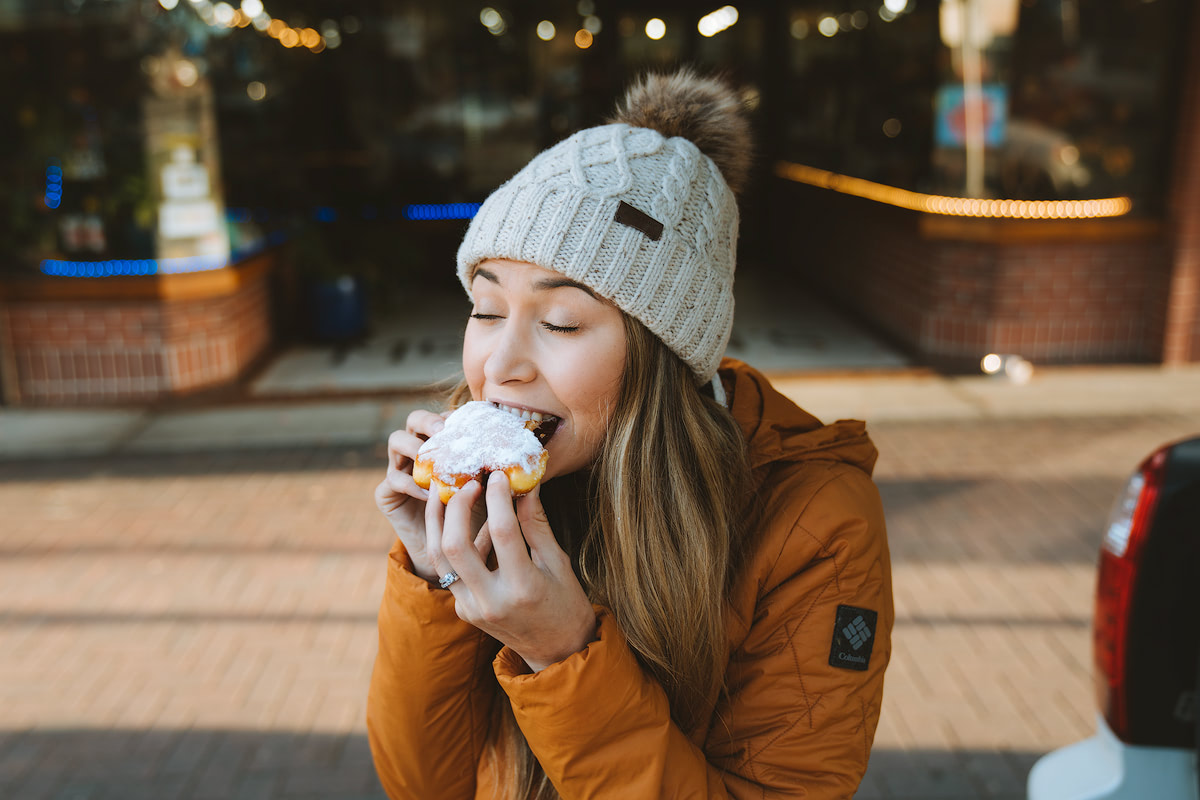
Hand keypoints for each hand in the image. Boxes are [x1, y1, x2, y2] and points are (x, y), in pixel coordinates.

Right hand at [375, 409, 490, 581]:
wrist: (450, 552)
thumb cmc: (473, 514)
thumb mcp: (486, 489)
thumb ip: (492, 470)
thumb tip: (514, 456)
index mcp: (441, 442)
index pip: (444, 416)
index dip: (454, 416)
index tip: (471, 424)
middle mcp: (418, 449)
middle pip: (414, 418)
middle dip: (428, 421)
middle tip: (443, 431)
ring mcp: (399, 468)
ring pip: (396, 440)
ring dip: (415, 446)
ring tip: (434, 460)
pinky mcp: (387, 493)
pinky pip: (392, 480)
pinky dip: (411, 484)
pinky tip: (429, 493)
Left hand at [428, 473, 596, 671]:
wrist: (557, 652)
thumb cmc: (565, 603)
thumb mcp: (557, 562)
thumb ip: (536, 524)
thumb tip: (524, 484)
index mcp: (522, 588)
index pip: (502, 531)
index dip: (498, 496)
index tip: (498, 474)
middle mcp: (490, 602)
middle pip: (455, 545)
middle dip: (456, 505)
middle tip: (468, 482)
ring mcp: (471, 609)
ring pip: (438, 557)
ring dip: (438, 521)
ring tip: (447, 493)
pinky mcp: (462, 610)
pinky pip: (449, 570)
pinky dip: (452, 542)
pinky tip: (461, 522)